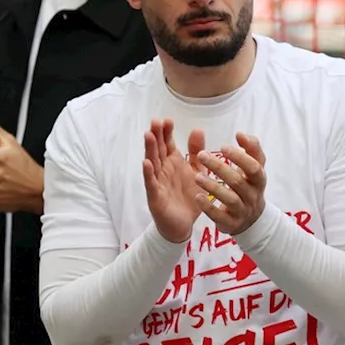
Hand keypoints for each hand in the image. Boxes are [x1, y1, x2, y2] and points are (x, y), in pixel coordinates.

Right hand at [142, 119, 205, 242]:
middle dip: (156, 136)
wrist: (183, 224)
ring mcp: (157, 182)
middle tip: (155, 121)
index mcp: (173, 163)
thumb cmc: (188, 196)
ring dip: (149, 150)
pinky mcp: (155, 196)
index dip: (166, 132)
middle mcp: (163, 170)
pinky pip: (151, 183)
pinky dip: (149, 173)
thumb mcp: (197, 171)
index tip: (167, 120)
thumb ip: (197, 152)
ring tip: (148, 136)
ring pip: (152, 163)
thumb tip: (197, 129)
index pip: (167, 143)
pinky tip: (147, 163)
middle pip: (157, 150)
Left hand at [195, 134, 267, 235]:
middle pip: (238, 181)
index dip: (240, 157)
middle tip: (202, 156)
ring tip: (196, 176)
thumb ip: (250, 149)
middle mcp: (253, 195)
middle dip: (219, 167)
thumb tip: (241, 134)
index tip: (223, 147)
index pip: (254, 167)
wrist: (251, 219)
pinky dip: (208, 207)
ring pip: (229, 199)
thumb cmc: (249, 186)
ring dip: (212, 187)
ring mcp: (243, 211)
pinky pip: (220, 216)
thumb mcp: (254, 168)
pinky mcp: (232, 224)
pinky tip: (198, 197)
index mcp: (258, 179)